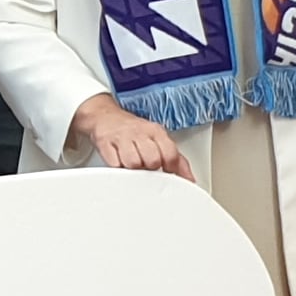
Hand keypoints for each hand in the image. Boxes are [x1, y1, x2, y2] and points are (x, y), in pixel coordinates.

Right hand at [73, 95, 191, 178]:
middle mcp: (140, 133)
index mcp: (156, 131)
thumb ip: (177, 159)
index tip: (167, 172)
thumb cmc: (134, 132)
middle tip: (146, 166)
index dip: (171, 168)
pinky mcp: (105, 144)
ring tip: (132, 164)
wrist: (105, 116)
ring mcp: (122, 138)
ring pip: (133, 164)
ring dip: (133, 170)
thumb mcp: (157, 139)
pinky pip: (115, 165)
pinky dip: (118, 169)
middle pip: (152, 161)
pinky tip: (119, 163)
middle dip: (150, 169)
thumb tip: (190, 179)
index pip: (170, 154)